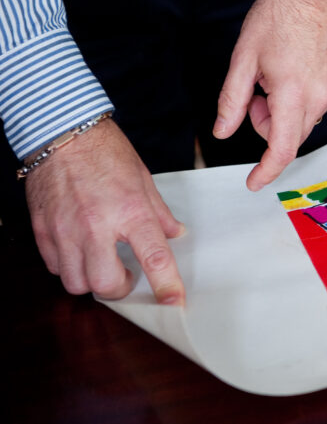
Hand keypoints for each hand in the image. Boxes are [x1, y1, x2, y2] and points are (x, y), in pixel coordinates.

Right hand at [25, 119, 185, 303]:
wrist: (64, 133)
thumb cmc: (106, 153)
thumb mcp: (143, 180)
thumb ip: (159, 213)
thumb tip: (175, 234)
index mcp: (130, 210)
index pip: (154, 258)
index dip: (166, 285)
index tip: (174, 302)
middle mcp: (96, 225)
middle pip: (105, 285)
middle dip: (119, 289)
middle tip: (127, 276)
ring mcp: (65, 230)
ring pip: (76, 283)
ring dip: (92, 280)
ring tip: (101, 262)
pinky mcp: (42, 230)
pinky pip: (54, 267)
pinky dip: (68, 266)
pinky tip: (78, 251)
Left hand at [214, 0, 326, 190]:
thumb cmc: (273, 19)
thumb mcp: (242, 60)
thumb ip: (232, 101)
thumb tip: (223, 132)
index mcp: (292, 92)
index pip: (282, 147)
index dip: (266, 170)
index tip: (254, 183)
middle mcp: (321, 95)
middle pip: (291, 134)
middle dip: (269, 125)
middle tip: (256, 93)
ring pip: (307, 119)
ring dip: (287, 110)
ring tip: (278, 75)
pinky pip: (322, 102)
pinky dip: (305, 96)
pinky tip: (299, 68)